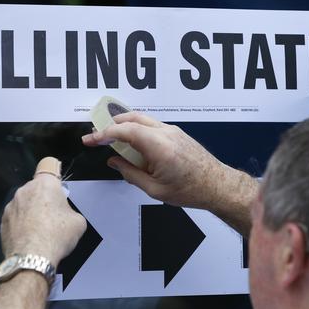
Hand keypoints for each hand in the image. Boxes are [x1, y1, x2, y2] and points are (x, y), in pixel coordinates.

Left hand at [0, 157, 86, 266]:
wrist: (32, 259)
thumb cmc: (57, 235)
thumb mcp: (78, 222)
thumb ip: (70, 210)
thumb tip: (63, 215)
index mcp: (45, 184)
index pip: (49, 165)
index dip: (55, 172)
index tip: (58, 184)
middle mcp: (24, 190)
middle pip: (36, 188)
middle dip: (44, 198)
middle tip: (54, 215)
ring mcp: (11, 206)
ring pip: (24, 203)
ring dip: (31, 211)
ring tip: (41, 230)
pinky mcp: (2, 222)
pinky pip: (15, 218)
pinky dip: (21, 225)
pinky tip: (30, 238)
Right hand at [81, 112, 231, 209]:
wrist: (217, 185)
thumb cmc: (192, 189)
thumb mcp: (154, 189)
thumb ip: (130, 173)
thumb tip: (115, 162)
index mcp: (159, 147)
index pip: (124, 131)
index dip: (103, 134)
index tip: (90, 140)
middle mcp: (166, 133)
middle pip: (131, 119)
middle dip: (110, 125)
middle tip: (96, 136)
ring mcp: (173, 131)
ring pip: (142, 119)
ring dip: (124, 126)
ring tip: (111, 138)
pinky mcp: (176, 133)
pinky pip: (151, 125)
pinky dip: (137, 129)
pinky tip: (132, 143)